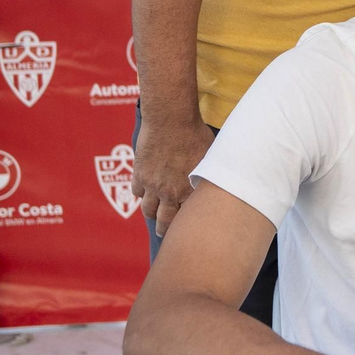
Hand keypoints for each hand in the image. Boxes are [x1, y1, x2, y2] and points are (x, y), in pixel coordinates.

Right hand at [133, 115, 215, 235]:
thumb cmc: (196, 135)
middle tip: (166, 233)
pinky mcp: (139, 174)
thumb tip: (216, 182)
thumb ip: (208, 175)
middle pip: (164, 220)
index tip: (190, 229)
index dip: (188, 223)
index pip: (187, 217)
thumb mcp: (211, 157)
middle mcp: (169, 192)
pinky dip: (142, 194)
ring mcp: (152, 184)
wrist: (171, 120)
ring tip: (155, 216)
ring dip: (152, 214)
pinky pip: (137, 192)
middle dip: (165, 229)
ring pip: (147, 209)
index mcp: (189, 190)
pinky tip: (147, 193)